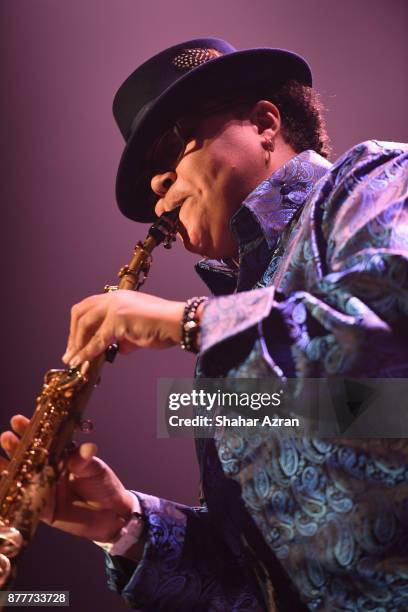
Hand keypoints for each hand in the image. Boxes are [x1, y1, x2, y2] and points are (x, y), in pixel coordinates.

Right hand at [0, 415, 134, 541]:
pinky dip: (11, 490)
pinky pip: (24, 500)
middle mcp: (49, 470)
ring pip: (23, 476)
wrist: (111, 514)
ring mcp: (44, 488)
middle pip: (29, 456)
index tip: (18, 421)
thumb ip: (85, 461)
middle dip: (16, 446)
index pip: (44, 440)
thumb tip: (87, 448)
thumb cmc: (104, 484)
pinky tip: (1, 478)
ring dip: (9, 465)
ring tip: (1, 457)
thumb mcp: (96, 469)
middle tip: (7, 437)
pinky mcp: (42, 509)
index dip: (31, 430)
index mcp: (62, 455)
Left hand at [62, 290, 184, 366]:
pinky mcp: (118, 320)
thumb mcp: (137, 330)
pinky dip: (87, 352)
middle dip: (73, 334)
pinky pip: (97, 340)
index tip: (76, 343)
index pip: (89, 307)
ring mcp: (115, 307)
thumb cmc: (164, 326)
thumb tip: (117, 348)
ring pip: (86, 326)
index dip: (79, 326)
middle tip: (70, 352)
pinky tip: (82, 361)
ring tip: (73, 360)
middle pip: (81, 313)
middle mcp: (113, 298)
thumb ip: (124, 337)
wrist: (177, 323)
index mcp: (118, 297)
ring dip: (77, 345)